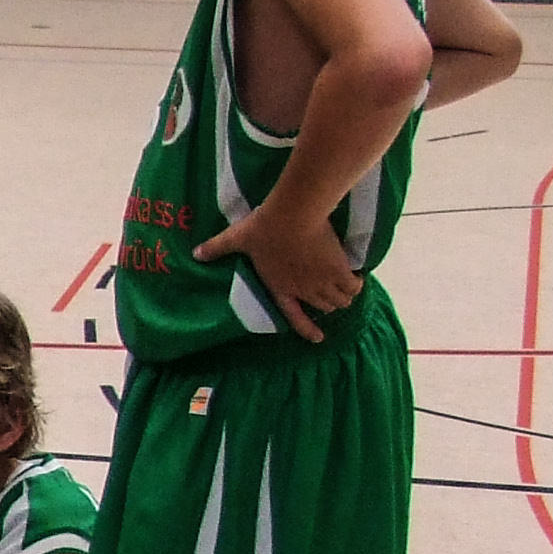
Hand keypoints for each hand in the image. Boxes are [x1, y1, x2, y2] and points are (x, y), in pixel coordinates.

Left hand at [193, 204, 361, 343]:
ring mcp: (321, 283)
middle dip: (327, 303)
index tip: (318, 337)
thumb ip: (218, 248)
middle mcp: (303, 291)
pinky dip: (356, 285)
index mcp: (280, 287)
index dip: (307, 329)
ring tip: (346, 286)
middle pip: (323, 307)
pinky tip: (356, 277)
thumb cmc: (264, 228)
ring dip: (343, 296)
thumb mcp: (237, 238)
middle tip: (331, 294)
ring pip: (339, 301)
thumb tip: (196, 253)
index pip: (294, 316)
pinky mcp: (339, 271)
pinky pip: (354, 287)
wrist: (293, 215)